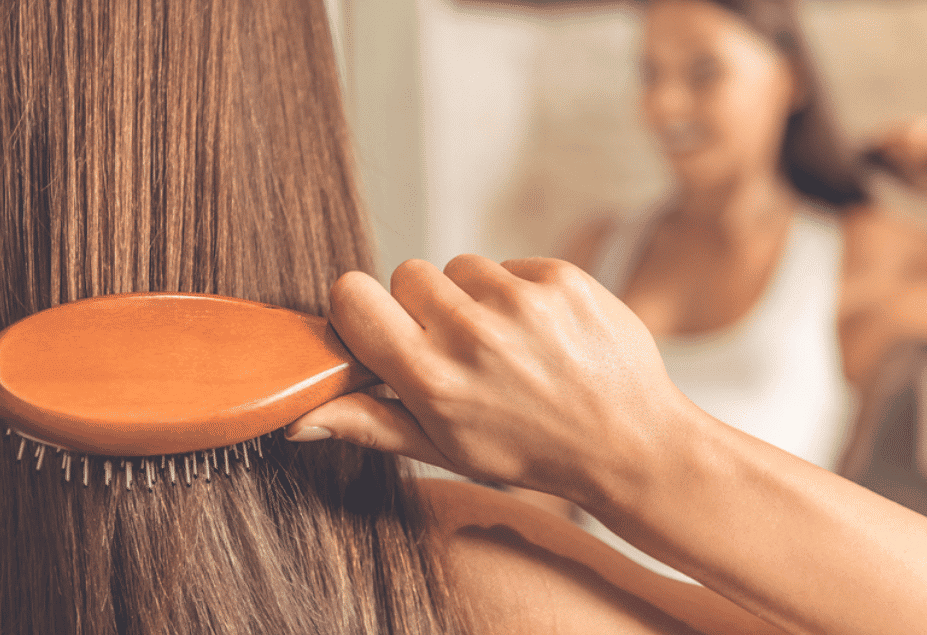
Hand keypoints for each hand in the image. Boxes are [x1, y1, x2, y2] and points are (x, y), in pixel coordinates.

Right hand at [286, 255, 687, 502]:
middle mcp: (471, 334)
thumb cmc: (529, 452)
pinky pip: (509, 264)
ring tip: (507, 345)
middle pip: (405, 272)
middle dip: (422, 304)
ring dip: (473, 297)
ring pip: (459, 266)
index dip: (359, 307)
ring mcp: (520, 302)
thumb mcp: (443, 450)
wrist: (630, 443)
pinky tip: (541, 333)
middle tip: (457, 348)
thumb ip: (368, 423)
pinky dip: (518, 291)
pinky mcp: (560, 278)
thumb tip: (295, 418)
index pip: (351, 295)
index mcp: (431, 379)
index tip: (379, 327)